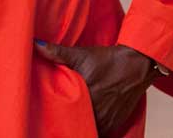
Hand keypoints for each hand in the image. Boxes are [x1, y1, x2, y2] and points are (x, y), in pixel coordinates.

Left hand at [34, 40, 157, 136]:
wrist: (136, 64)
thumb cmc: (108, 60)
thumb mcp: (81, 54)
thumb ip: (57, 53)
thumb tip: (36, 45)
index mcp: (86, 97)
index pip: (66, 117)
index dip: (57, 119)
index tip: (49, 116)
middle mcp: (98, 112)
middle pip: (78, 127)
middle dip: (67, 124)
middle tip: (58, 119)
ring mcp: (108, 120)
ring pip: (90, 131)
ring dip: (81, 127)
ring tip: (70, 121)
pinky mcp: (115, 123)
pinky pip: (102, 133)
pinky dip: (93, 129)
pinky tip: (85, 122)